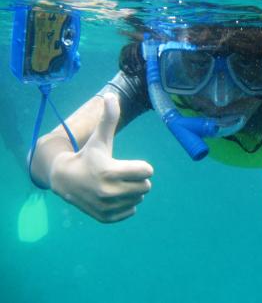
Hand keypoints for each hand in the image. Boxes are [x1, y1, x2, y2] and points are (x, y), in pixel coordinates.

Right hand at [50, 93, 153, 222]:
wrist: (64, 180)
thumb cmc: (87, 155)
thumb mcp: (100, 138)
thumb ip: (109, 118)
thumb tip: (111, 94)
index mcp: (110, 171)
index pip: (147, 171)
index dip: (141, 166)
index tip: (129, 164)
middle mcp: (108, 191)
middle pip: (146, 187)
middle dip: (138, 179)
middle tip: (122, 175)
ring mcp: (107, 206)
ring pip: (139, 199)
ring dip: (132, 192)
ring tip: (116, 184)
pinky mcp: (106, 217)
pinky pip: (131, 212)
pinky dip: (126, 205)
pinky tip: (113, 196)